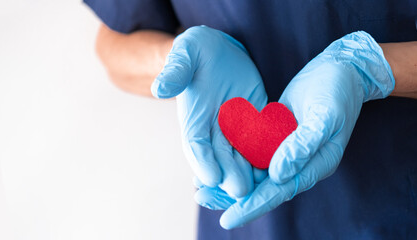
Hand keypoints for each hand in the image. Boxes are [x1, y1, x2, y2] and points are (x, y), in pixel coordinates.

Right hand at [151, 26, 267, 196]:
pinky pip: (264, 139)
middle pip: (221, 159)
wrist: (218, 51)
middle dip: (230, 175)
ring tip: (262, 184)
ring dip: (252, 171)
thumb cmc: (196, 51)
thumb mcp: (184, 54)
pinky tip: (281, 161)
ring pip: (244, 155)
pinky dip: (271, 151)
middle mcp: (214, 130)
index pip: (195, 146)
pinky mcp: (257, 120)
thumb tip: (160, 88)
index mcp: (193, 119)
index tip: (210, 178)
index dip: (202, 162)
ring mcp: (237, 128)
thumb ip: (175, 71)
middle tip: (240, 190)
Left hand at [195, 31, 394, 228]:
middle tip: (201, 199)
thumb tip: (277, 175)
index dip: (253, 205)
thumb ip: (302, 145)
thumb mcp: (325, 116)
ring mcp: (285, 150)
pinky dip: (234, 158)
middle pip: (262, 187)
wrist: (340, 71)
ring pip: (254, 172)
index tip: (228, 219)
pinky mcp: (275, 136)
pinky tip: (214, 158)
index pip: (279, 191)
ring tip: (201, 186)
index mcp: (314, 165)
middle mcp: (298, 163)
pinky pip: (252, 152)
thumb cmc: (337, 91)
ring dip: (229, 178)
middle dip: (232, 196)